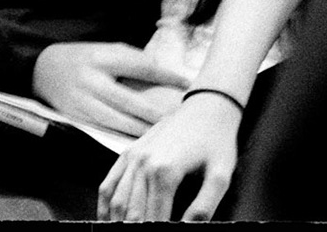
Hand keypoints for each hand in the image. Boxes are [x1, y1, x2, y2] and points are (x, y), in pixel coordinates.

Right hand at [32, 43, 187, 137]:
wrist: (42, 68)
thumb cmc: (83, 57)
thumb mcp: (105, 48)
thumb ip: (130, 60)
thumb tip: (164, 73)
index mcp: (102, 57)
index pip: (140, 67)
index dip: (166, 76)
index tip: (186, 84)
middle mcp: (92, 81)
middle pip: (131, 102)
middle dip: (156, 113)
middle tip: (179, 119)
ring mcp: (83, 102)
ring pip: (119, 122)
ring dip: (143, 130)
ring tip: (165, 135)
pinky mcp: (77, 118)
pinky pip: (106, 130)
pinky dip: (124, 136)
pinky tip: (140, 141)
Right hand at [96, 88, 242, 221]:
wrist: (206, 107)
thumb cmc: (216, 140)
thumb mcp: (221, 174)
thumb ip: (205, 206)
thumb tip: (187, 228)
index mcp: (165, 172)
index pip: (155, 219)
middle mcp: (143, 164)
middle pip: (132, 213)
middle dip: (135, 231)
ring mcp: (132, 157)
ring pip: (116, 202)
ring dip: (118, 223)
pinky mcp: (128, 152)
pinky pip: (108, 183)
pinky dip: (105, 205)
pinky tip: (107, 220)